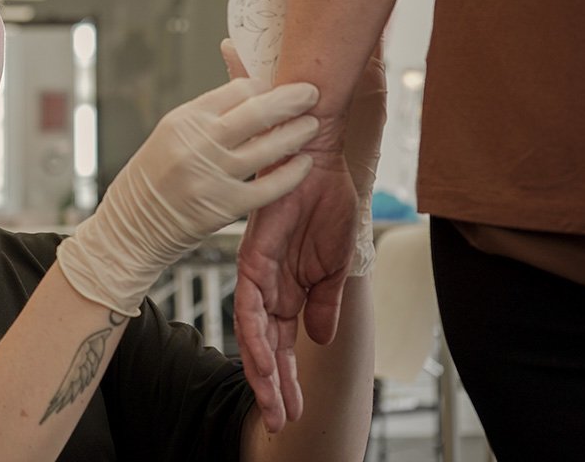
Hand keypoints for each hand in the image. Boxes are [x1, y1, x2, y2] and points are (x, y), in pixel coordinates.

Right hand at [57, 77, 320, 316]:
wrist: (131, 226)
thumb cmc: (152, 178)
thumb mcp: (170, 134)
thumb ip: (207, 115)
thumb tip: (247, 91)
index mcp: (183, 120)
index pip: (236, 90)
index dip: (264, 86)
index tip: (278, 85)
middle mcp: (197, 144)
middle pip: (257, 112)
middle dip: (290, 99)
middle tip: (311, 93)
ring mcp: (211, 176)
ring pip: (268, 147)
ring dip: (297, 133)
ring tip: (313, 125)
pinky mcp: (223, 207)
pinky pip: (268, 187)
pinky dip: (291, 174)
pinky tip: (303, 163)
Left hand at [234, 159, 356, 431]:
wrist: (321, 160)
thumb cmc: (328, 203)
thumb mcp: (335, 265)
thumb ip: (325, 303)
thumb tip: (320, 340)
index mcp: (288, 290)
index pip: (282, 344)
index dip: (287, 379)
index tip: (294, 413)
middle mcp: (268, 287)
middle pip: (265, 348)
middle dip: (273, 388)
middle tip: (280, 423)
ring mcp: (257, 273)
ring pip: (253, 333)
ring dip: (263, 371)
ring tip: (275, 406)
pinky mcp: (252, 256)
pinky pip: (250, 302)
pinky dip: (256, 334)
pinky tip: (264, 362)